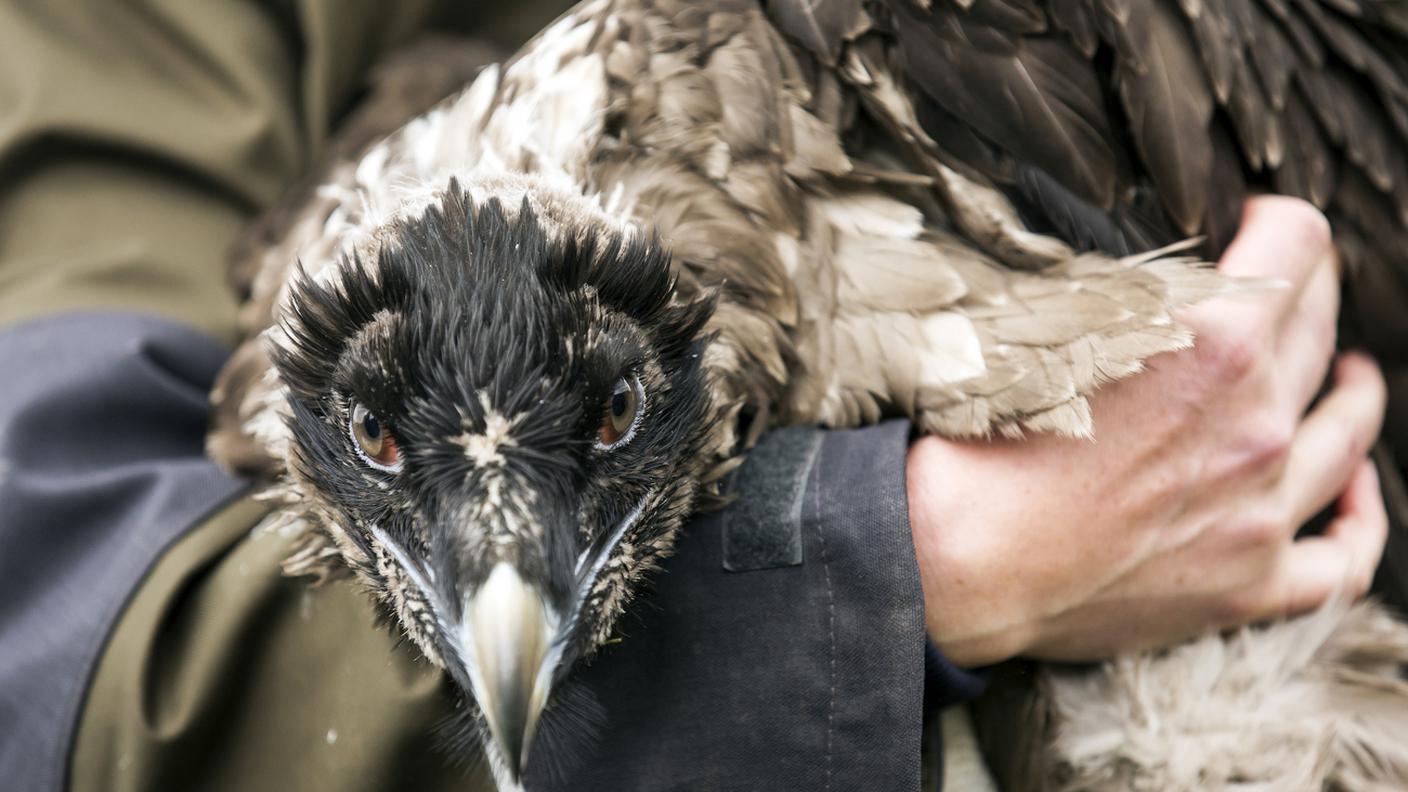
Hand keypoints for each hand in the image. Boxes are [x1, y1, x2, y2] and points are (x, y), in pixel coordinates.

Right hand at [908, 196, 1388, 666]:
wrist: (960, 558)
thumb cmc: (986, 439)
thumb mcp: (1051, 326)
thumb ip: (1130, 292)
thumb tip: (1161, 268)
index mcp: (1215, 344)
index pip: (1298, 242)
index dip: (1279, 217)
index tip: (1254, 222)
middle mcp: (1258, 421)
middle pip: (1321, 329)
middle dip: (1311, 292)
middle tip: (1291, 288)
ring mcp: (1264, 507)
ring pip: (1350, 434)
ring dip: (1353, 392)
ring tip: (1349, 378)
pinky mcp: (1252, 581)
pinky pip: (1343, 557)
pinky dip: (1359, 520)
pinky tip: (1355, 493)